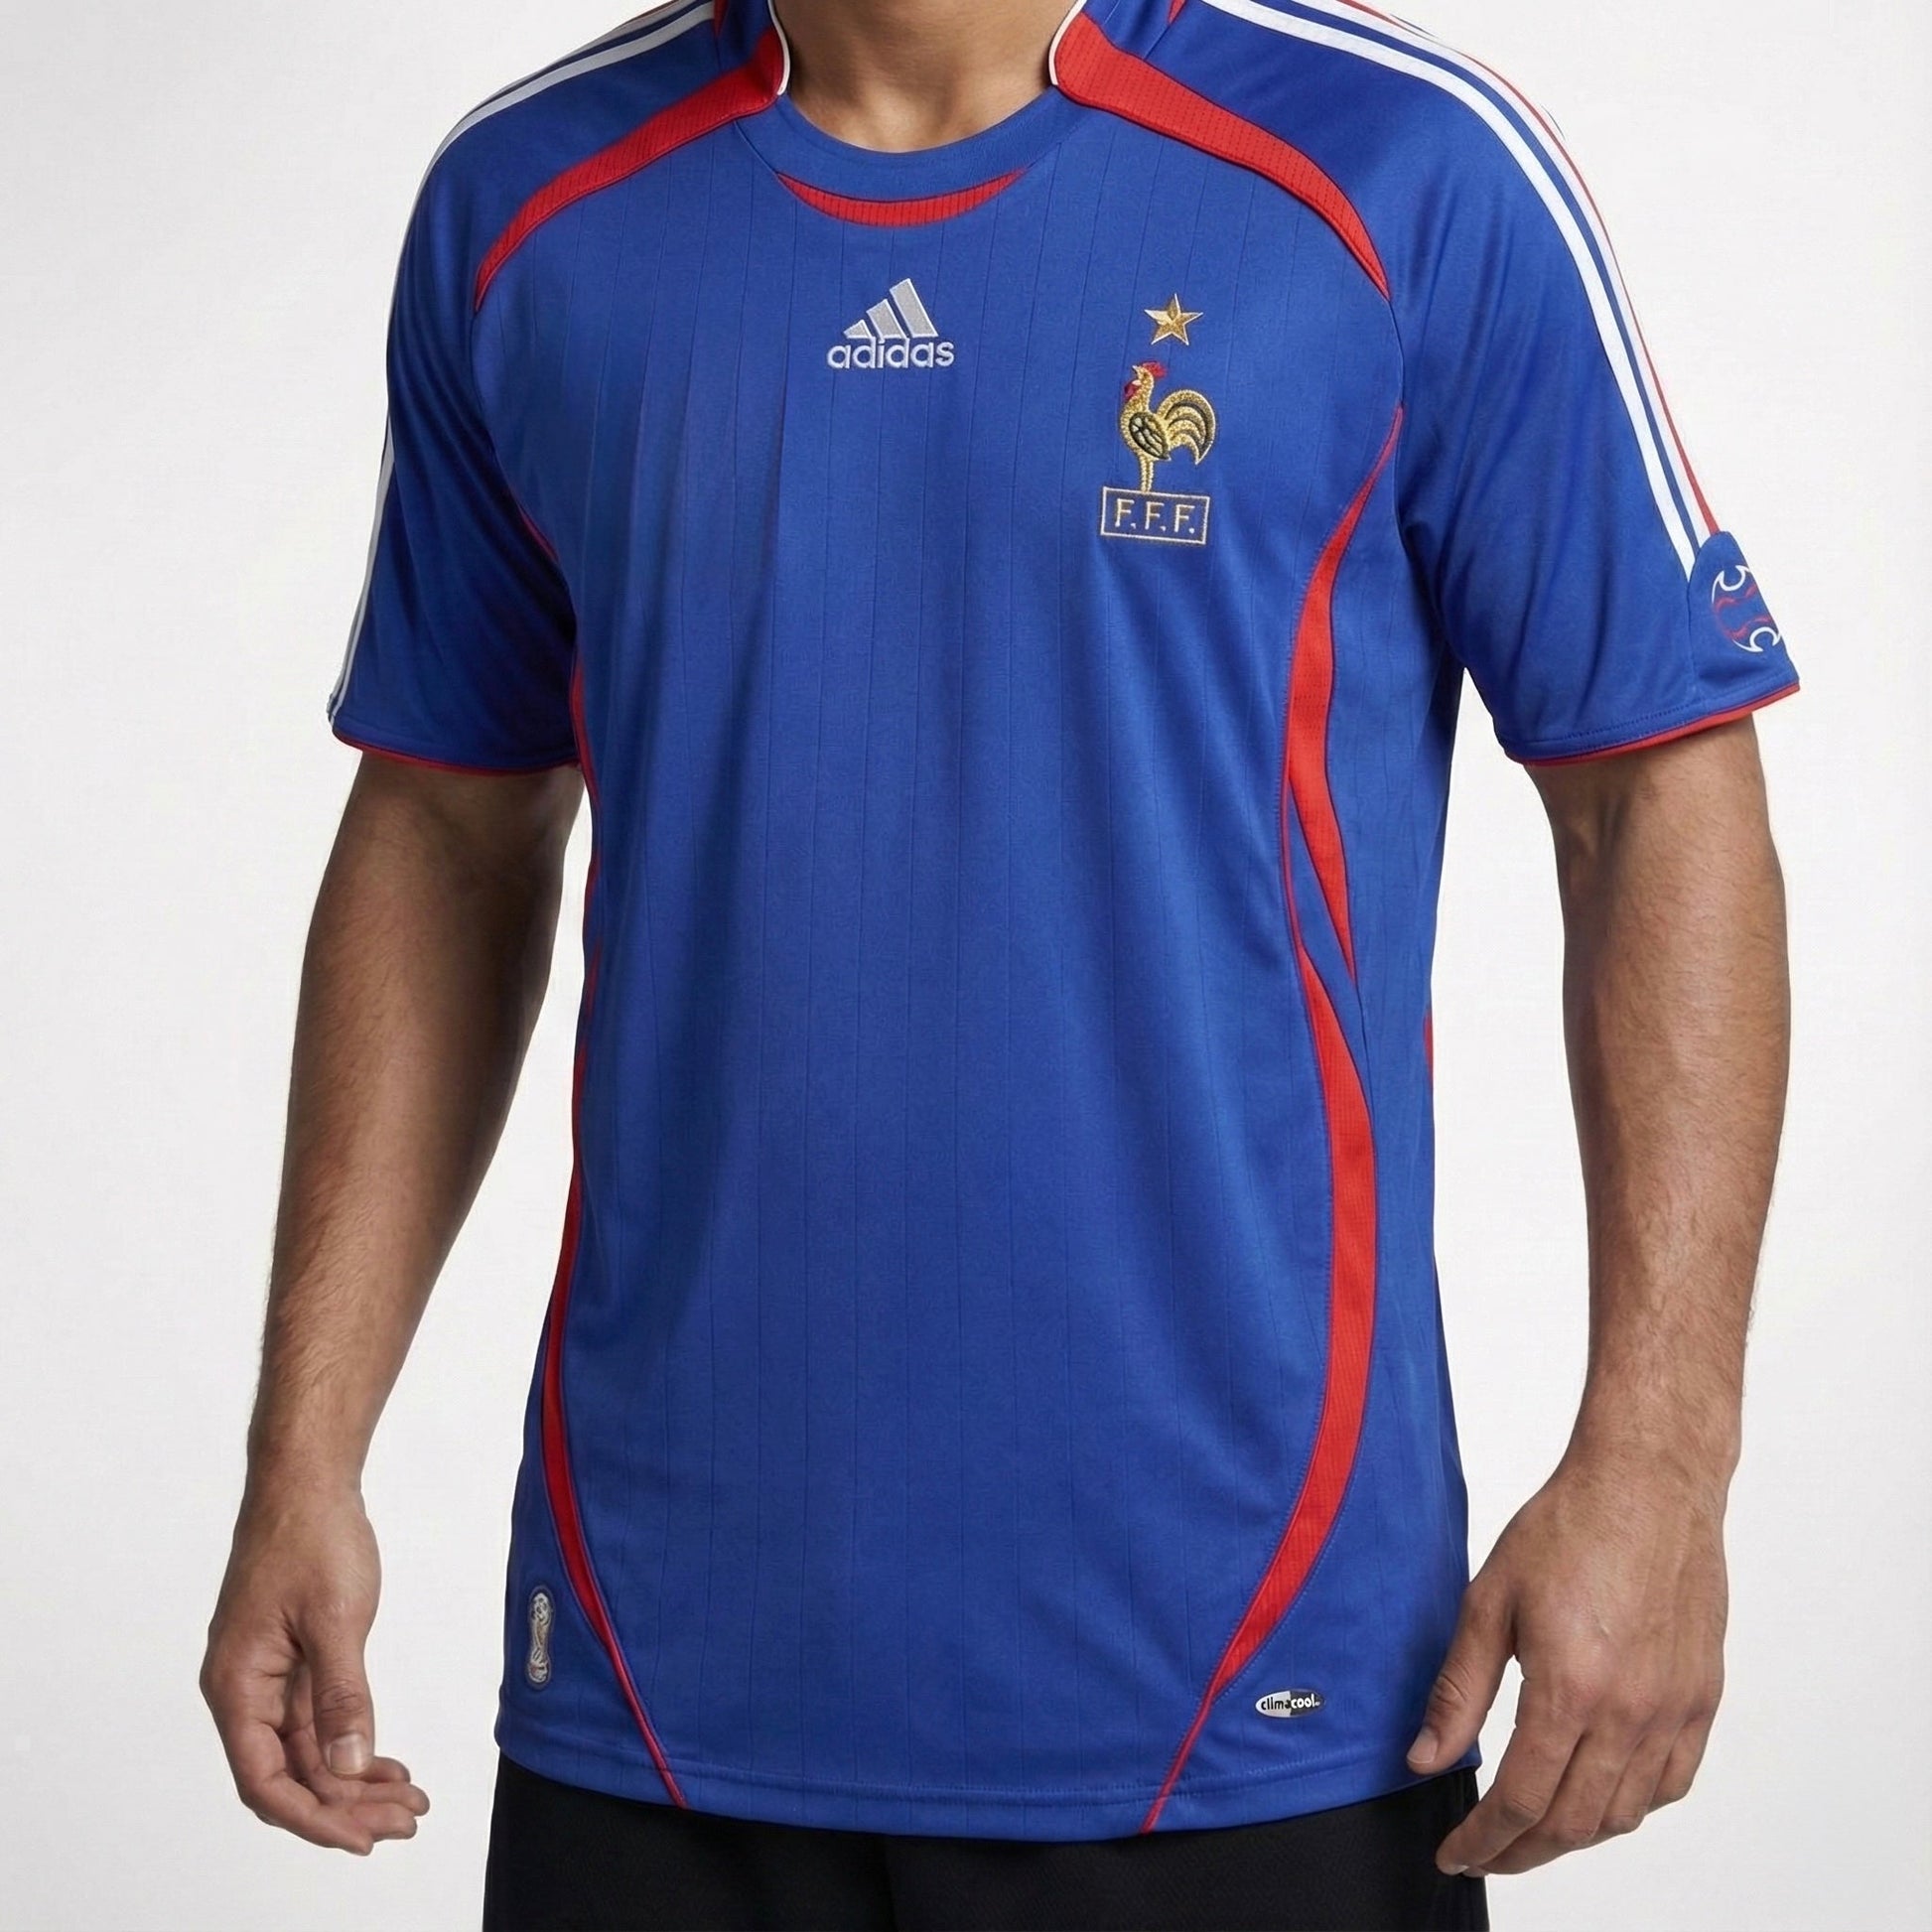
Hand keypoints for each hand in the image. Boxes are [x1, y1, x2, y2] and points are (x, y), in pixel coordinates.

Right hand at [202, 1480, 428, 1852]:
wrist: (308, 1480)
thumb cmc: (310, 1536)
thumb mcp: (335, 1619)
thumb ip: (341, 1696)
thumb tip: (347, 1765)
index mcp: (237, 1687)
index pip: (266, 1781)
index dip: (313, 1818)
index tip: (363, 1839)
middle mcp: (245, 1690)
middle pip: (290, 1774)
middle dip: (346, 1806)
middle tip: (404, 1822)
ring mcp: (270, 1676)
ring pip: (309, 1751)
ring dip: (355, 1780)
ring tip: (407, 1802)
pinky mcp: (294, 1660)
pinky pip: (319, 1720)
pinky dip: (353, 1743)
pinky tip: (387, 1764)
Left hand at [1406, 1446, 1727, 1876]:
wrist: (1648, 1484)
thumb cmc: (1568, 1527)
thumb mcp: (1488, 1601)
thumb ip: (1457, 1691)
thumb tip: (1423, 1759)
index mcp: (1570, 1687)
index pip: (1523, 1800)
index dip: (1485, 1840)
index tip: (1456, 1854)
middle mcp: (1630, 1711)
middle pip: (1575, 1822)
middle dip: (1522, 1851)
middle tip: (1486, 1852)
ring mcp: (1674, 1710)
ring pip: (1625, 1814)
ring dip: (1575, 1835)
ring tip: (1533, 1830)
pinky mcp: (1703, 1698)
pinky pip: (1671, 1784)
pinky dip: (1630, 1806)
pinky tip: (1598, 1796)